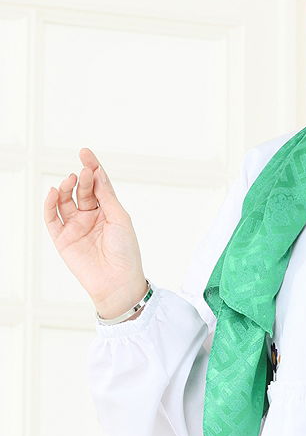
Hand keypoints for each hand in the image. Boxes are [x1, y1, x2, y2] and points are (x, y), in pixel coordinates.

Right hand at [43, 147, 147, 316]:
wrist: (118, 282)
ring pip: (65, 201)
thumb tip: (96, 173)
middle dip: (82, 179)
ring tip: (70, 180)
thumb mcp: (120, 219)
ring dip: (66, 188)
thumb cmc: (126, 252)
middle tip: (84, 172)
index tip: (85, 153)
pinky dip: (50, 204)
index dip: (92, 168)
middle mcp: (91, 217)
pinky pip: (52, 218)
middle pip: (82, 191)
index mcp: (108, 212)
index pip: (98, 185)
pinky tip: (54, 192)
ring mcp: (76, 227)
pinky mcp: (63, 239)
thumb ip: (106, 196)